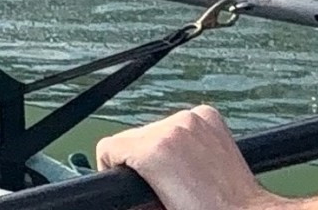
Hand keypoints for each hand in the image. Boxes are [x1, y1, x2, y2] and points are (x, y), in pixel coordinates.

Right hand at [95, 106, 287, 209]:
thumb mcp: (155, 206)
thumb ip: (128, 196)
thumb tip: (118, 194)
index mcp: (155, 151)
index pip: (108, 146)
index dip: (111, 168)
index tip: (123, 183)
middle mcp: (173, 128)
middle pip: (131, 137)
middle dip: (137, 160)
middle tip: (156, 186)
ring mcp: (193, 120)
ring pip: (154, 128)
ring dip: (159, 147)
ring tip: (178, 174)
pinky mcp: (208, 117)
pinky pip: (179, 122)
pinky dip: (180, 137)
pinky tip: (192, 157)